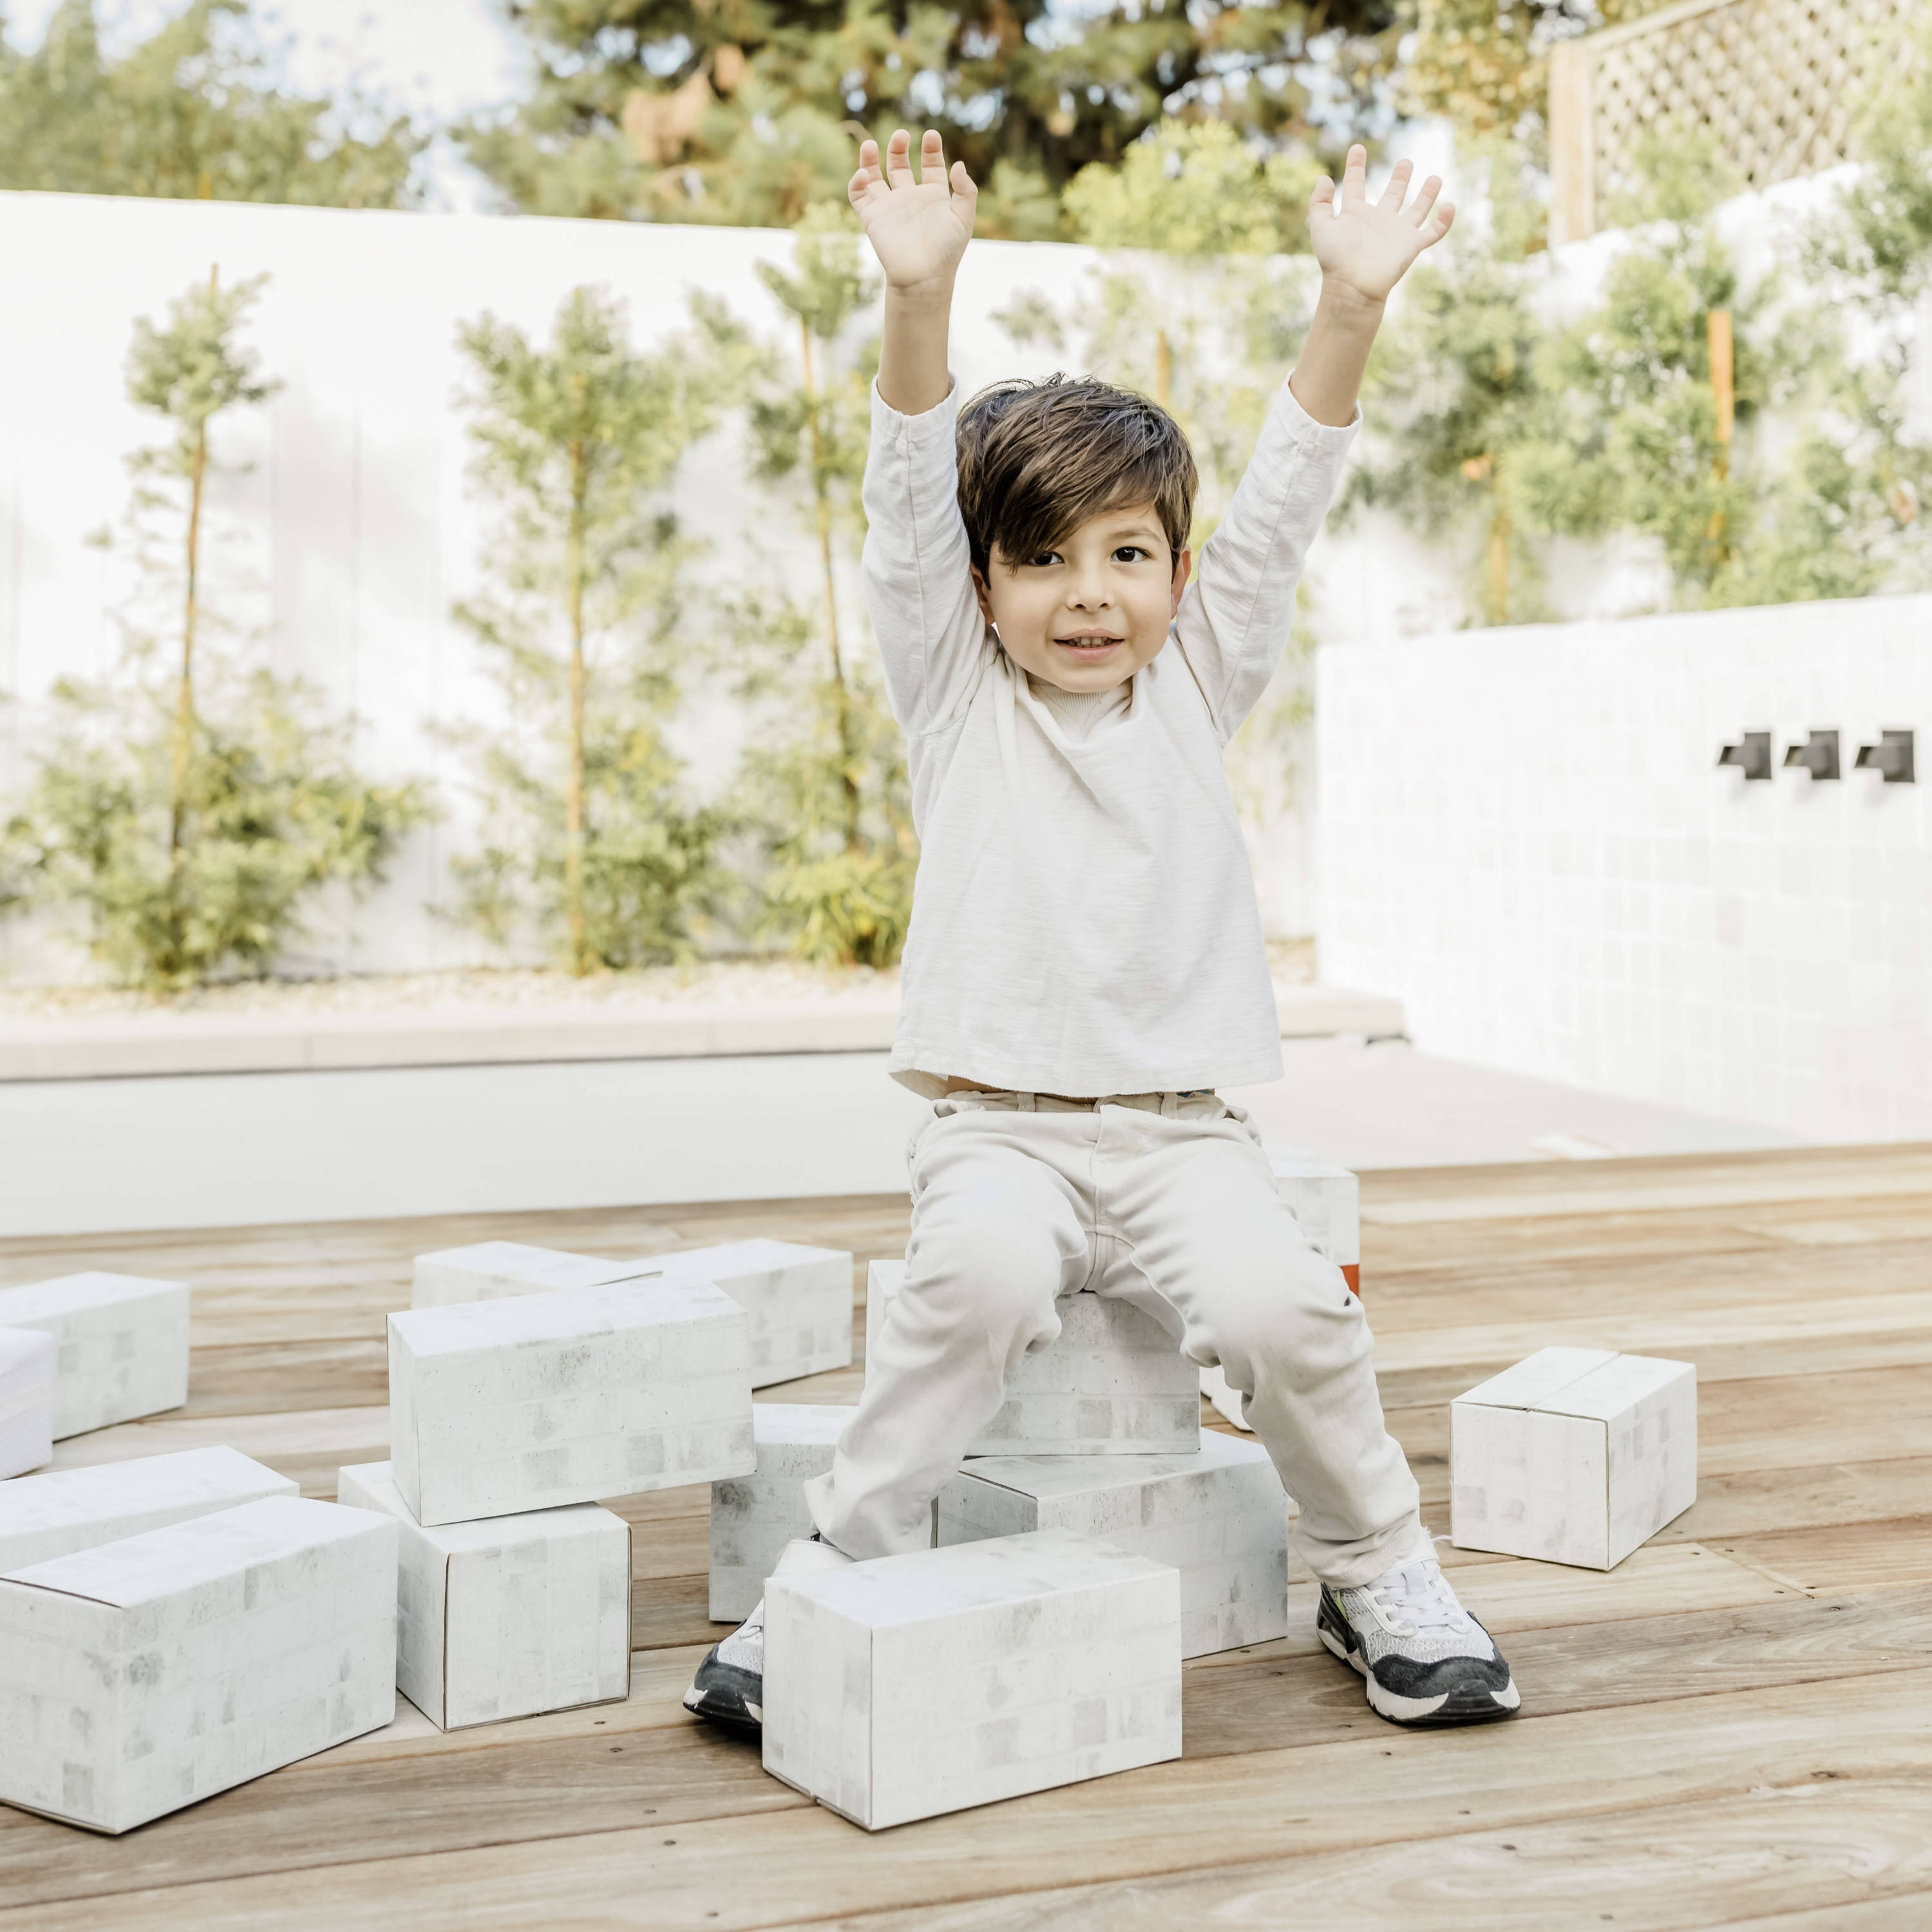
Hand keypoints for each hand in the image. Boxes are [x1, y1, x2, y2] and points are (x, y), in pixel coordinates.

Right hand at [849, 129, 976, 294]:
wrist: (923, 277)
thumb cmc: (947, 251)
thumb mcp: (964, 218)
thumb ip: (965, 190)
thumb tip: (958, 164)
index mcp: (933, 197)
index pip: (931, 165)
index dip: (931, 149)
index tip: (931, 136)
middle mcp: (910, 199)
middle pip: (900, 165)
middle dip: (898, 148)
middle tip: (901, 134)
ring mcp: (889, 207)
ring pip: (874, 177)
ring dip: (869, 158)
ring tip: (869, 144)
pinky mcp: (872, 218)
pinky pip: (859, 196)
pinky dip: (856, 182)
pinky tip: (863, 174)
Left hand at [1308, 146, 1454, 307]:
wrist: (1354, 286)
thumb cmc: (1336, 260)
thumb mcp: (1321, 227)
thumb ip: (1319, 202)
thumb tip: (1324, 177)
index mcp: (1356, 214)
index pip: (1355, 185)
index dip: (1355, 166)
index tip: (1357, 148)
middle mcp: (1378, 221)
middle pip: (1393, 195)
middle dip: (1400, 178)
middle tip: (1405, 162)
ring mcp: (1397, 232)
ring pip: (1417, 210)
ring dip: (1427, 195)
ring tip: (1435, 178)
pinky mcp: (1412, 245)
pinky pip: (1433, 232)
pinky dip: (1443, 221)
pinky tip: (1450, 206)